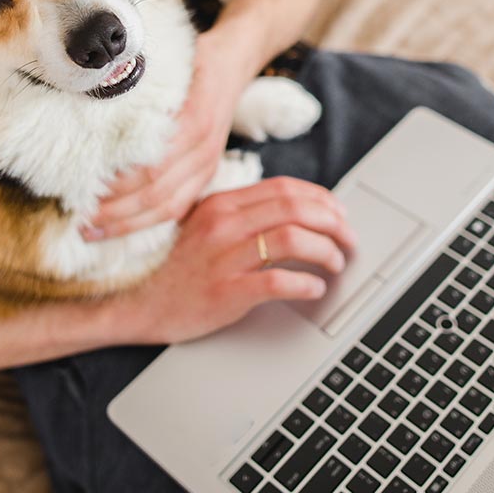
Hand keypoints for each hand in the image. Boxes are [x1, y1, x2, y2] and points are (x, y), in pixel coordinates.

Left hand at [84, 29, 249, 240]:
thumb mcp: (169, 63)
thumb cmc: (194, 59)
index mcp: (193, 121)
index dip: (116, 187)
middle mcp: (202, 149)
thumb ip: (138, 82)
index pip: (149, 167)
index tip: (82, 193)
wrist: (236, 62)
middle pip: (155, 193)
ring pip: (167, 207)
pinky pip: (179, 206)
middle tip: (77, 220)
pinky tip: (123, 229)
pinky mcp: (207, 173)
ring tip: (92, 231)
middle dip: (114, 212)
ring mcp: (208, 164)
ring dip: (128, 224)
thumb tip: (90, 90)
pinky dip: (150, 222)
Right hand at [110, 177, 356, 344]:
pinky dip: (307, 284)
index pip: (284, 188)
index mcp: (221, 204)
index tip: (339, 214)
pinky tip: (315, 289)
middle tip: (348, 240)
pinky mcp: (227, 291)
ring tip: (335, 264)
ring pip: (292, 240)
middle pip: (295, 209)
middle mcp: (223, 224)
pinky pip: (278, 280)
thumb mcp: (207, 227)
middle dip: (334, 223)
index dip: (321, 199)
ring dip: (326, 251)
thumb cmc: (183, 269)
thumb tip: (297, 211)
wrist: (145, 304)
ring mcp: (224, 257)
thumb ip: (244, 214)